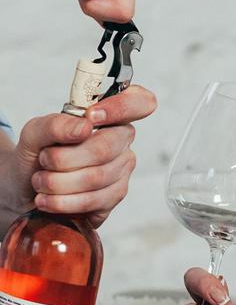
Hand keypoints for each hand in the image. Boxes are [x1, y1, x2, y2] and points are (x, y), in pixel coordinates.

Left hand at [4, 85, 155, 228]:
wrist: (28, 190)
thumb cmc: (38, 156)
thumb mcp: (35, 133)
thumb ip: (55, 124)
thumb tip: (84, 127)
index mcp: (108, 116)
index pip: (138, 102)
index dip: (121, 107)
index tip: (90, 117)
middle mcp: (120, 142)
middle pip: (104, 148)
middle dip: (64, 158)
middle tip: (44, 160)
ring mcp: (121, 171)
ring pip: (96, 177)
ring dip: (58, 182)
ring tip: (40, 181)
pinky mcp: (114, 198)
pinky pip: (93, 200)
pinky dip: (63, 201)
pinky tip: (48, 199)